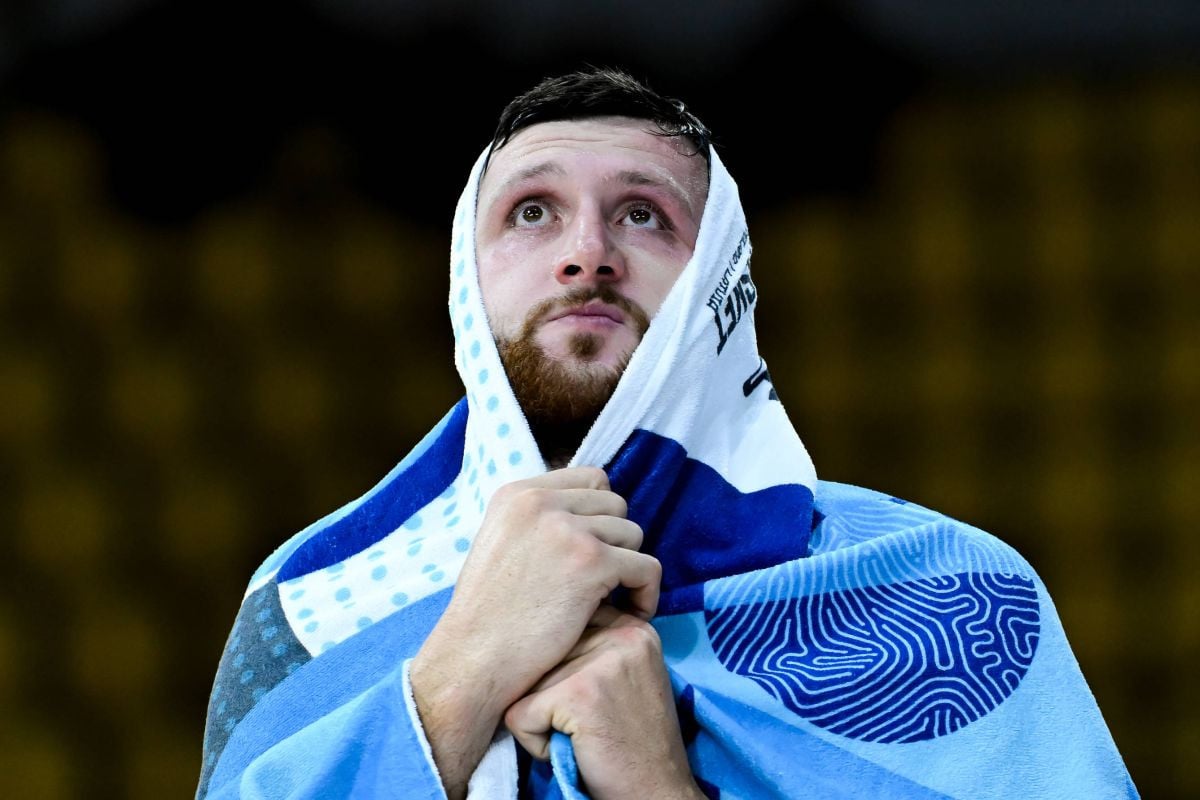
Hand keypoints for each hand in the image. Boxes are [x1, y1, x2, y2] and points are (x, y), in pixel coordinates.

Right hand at [410, 468, 660, 798]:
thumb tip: (587, 514)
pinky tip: (632, 614)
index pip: (592, 479)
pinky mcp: (593, 562)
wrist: (472, 661)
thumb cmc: (486, 617)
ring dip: (629, 568)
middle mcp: (542, 501)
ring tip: (613, 600)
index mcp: (518, 493)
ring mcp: (568, 530)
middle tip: (603, 581)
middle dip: (615, 542)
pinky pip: (647, 568)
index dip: (600, 515)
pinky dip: (646, 593)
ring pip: (634, 534)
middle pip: (616, 504)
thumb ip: (537, 523)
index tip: (594, 551)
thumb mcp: (499, 544)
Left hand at [505, 606, 704, 799]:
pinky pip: (519, 715)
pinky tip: (572, 750)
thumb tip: (536, 631)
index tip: (596, 701)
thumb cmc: (633, 743)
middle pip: (544, 655)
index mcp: (634, 629)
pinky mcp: (578, 694)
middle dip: (551, 695)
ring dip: (543, 720)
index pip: (567, 627)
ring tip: (582, 737)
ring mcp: (600, 662)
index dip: (565, 671)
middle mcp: (622, 635)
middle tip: (590, 723)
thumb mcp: (627, 677)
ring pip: (527, 684)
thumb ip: (594, 647)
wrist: (656, 794)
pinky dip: (536, 744)